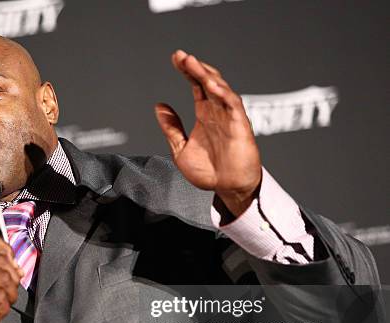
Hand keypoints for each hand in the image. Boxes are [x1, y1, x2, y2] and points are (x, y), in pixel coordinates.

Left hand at [155, 50, 261, 216]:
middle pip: (208, 81)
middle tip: (181, 56)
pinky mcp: (240, 126)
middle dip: (195, 67)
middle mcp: (217, 112)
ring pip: (220, 88)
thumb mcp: (180, 149)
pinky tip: (212, 84)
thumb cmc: (209, 172)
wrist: (227, 189)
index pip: (196, 86)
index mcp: (205, 115)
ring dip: (207, 75)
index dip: (187, 71)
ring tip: (193, 64)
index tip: (175, 59)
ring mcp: (229, 117)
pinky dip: (223, 93)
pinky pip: (233, 105)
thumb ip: (171, 128)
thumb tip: (159, 107)